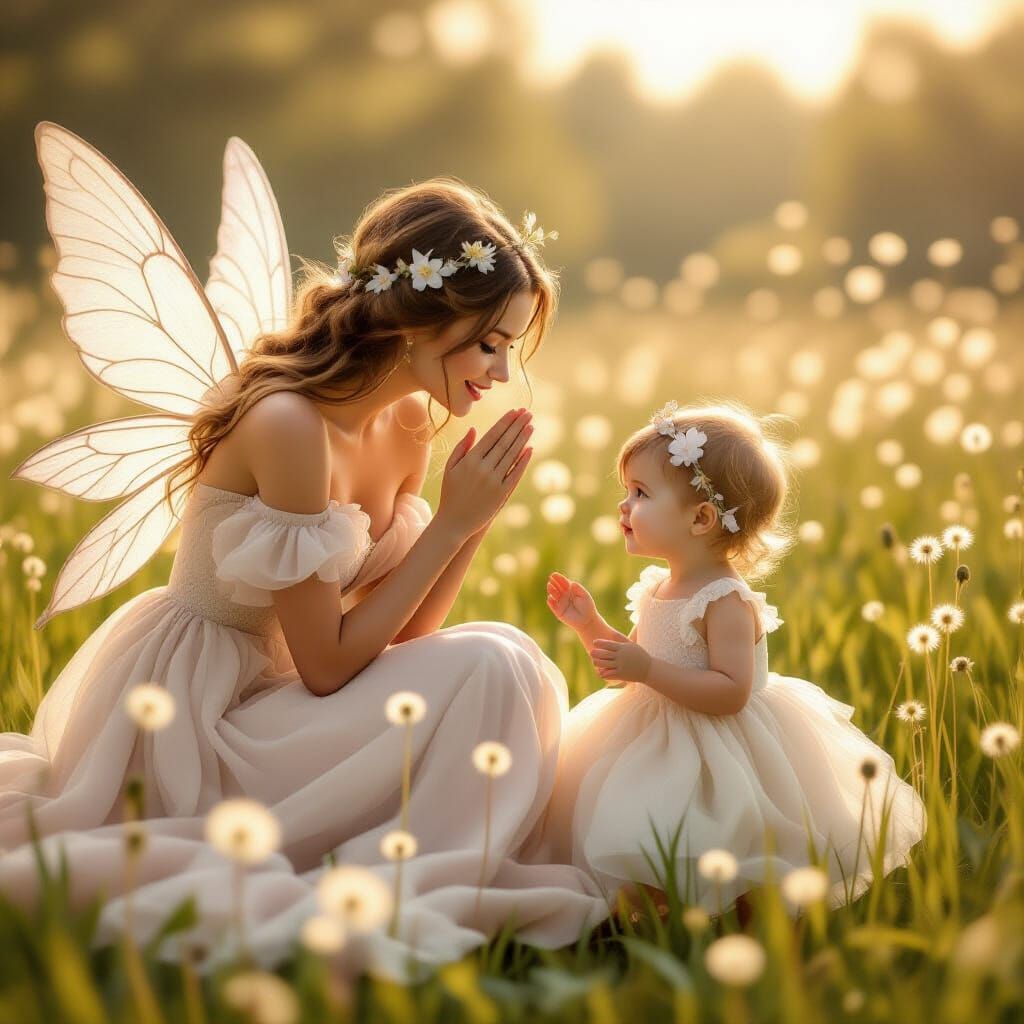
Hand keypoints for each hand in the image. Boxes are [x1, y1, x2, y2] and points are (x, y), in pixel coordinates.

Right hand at [436, 408, 533, 538]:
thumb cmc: (450, 494)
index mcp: (469, 460)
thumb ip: (462, 447)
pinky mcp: (502, 494)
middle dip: (517, 425)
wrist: (454, 523)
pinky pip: (515, 474)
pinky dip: (523, 461)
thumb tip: (474, 429)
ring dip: (523, 439)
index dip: (505, 422)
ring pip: (512, 455)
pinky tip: (530, 449)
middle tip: (527, 413)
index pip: (492, 435)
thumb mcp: (450, 468)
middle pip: (504, 442)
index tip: (514, 411)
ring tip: (531, 425)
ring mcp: (494, 481)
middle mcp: (483, 468)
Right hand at [546, 572, 597, 630]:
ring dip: (551, 590)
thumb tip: (571, 583)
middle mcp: (564, 595)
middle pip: (557, 587)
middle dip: (554, 583)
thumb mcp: (584, 595)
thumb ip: (578, 588)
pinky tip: (550, 597)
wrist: (587, 620)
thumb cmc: (587, 606)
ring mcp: (560, 602)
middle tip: (551, 579)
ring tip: (549, 586)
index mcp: (570, 589)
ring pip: (553, 595)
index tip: (554, 575)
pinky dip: (550, 601)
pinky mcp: (558, 611)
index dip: (559, 578)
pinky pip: (552, 605)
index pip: (563, 582)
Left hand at [590, 638, 650, 685]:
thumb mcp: (632, 645)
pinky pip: (608, 674)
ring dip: (597, 663)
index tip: (594, 642)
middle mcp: (620, 656)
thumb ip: (621, 639)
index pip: (608, 644)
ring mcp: (620, 666)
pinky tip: (600, 671)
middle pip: (603, 654)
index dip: (599, 643)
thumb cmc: (640, 655)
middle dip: (595, 653)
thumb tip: (612, 631)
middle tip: (591, 652)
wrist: (649, 669)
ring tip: (595, 661)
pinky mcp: (621, 674)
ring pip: (603, 664)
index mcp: (622, 648)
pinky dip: (602, 672)